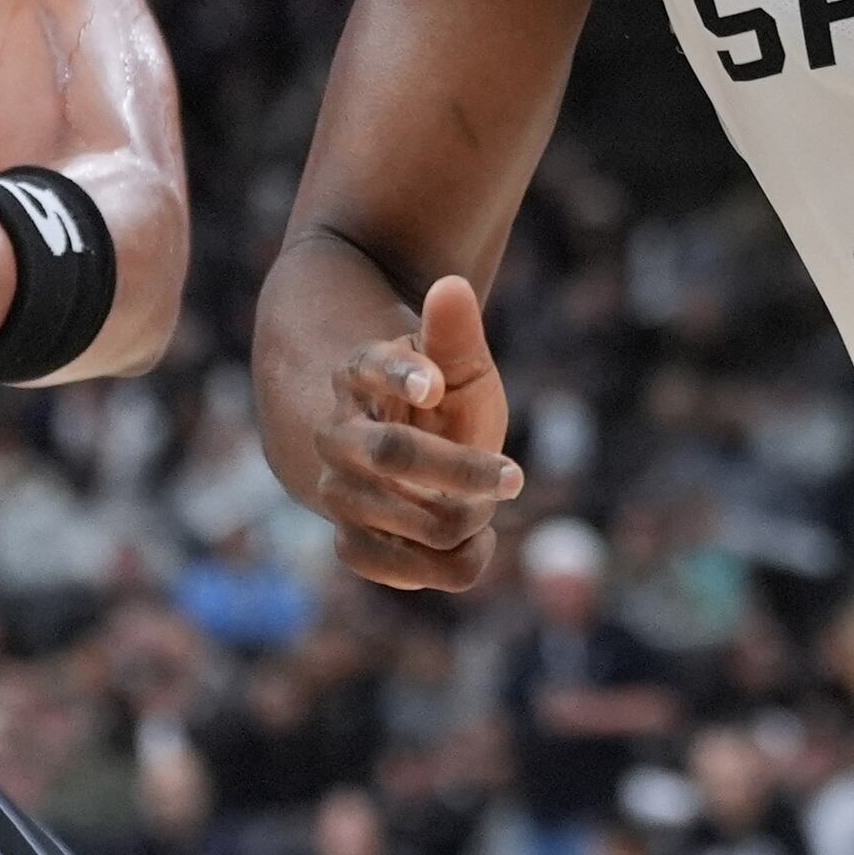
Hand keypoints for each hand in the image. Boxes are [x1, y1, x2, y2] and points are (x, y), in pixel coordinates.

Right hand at [310, 276, 519, 591]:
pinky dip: (449, 563)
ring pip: (405, 519)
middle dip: (461, 470)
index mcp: (358, 376)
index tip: (435, 384)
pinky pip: (397, 570)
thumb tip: (452, 284)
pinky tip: (475, 543)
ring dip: (462, 518)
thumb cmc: (437, 403)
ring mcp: (339, 493)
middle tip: (514, 476)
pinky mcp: (352, 543)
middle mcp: (339, 437)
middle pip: (393, 454)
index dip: (401, 374)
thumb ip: (455, 333)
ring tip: (488, 508)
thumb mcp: (456, 364)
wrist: (394, 458)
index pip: (369, 368)